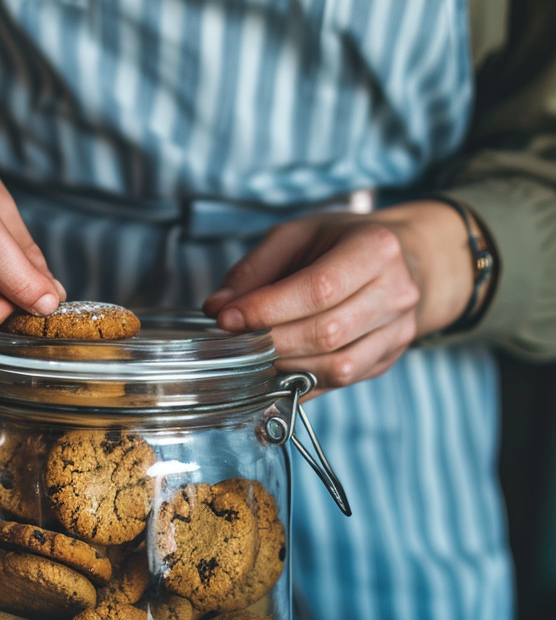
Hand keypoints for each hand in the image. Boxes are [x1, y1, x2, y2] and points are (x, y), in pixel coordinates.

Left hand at [203, 202, 478, 395]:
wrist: (402, 259)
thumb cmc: (340, 243)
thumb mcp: (295, 237)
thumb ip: (253, 269)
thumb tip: (217, 308)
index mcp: (375, 248)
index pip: (318, 289)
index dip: (267, 309)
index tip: (226, 318)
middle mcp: (396, 292)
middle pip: (326, 332)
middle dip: (270, 341)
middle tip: (234, 339)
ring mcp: (399, 330)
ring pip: (337, 366)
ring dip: (286, 366)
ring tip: (255, 353)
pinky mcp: (390, 358)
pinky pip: (342, 382)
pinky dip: (303, 382)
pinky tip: (277, 370)